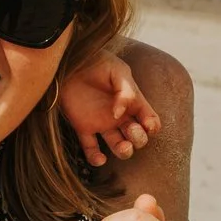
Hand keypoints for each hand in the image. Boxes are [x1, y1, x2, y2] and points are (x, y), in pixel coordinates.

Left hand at [60, 51, 160, 167]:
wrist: (69, 61)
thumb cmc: (97, 62)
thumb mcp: (117, 70)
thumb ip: (125, 91)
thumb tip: (120, 114)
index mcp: (132, 102)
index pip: (150, 120)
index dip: (152, 126)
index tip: (148, 125)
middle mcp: (120, 116)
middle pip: (138, 137)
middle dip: (139, 138)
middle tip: (132, 130)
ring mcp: (102, 123)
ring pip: (119, 146)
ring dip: (125, 151)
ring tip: (123, 147)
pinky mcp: (83, 127)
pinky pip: (91, 149)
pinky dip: (95, 159)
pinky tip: (99, 159)